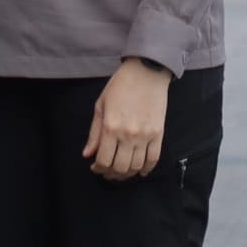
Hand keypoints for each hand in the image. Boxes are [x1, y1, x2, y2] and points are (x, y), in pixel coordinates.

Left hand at [83, 58, 171, 180]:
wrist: (146, 72)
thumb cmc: (120, 86)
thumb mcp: (101, 106)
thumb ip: (94, 133)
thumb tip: (87, 155)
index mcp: (111, 127)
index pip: (104, 160)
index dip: (98, 169)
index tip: (96, 167)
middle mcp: (128, 135)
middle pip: (120, 167)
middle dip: (111, 174)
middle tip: (107, 172)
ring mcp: (145, 135)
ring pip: (136, 166)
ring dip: (127, 174)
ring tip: (121, 172)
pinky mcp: (158, 134)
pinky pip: (153, 159)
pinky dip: (146, 169)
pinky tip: (140, 171)